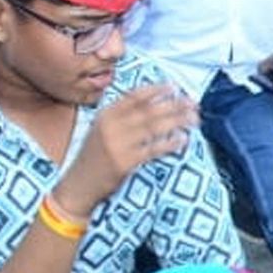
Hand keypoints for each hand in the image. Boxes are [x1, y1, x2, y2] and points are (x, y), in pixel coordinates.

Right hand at [54, 84, 199, 214]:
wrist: (78, 186)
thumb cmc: (94, 157)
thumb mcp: (101, 130)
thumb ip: (122, 117)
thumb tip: (154, 103)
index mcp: (105, 115)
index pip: (134, 96)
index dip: (156, 90)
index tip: (175, 87)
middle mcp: (110, 126)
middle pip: (149, 110)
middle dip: (174, 105)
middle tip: (193, 103)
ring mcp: (117, 144)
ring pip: (154, 127)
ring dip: (177, 121)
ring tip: (194, 119)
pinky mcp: (124, 162)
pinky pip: (153, 149)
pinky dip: (170, 143)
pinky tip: (183, 139)